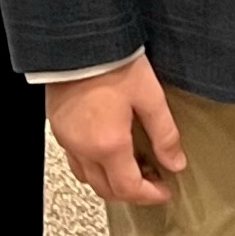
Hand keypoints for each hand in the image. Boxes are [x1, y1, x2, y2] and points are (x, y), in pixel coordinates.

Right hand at [44, 55, 185, 203]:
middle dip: (131, 193)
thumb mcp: (149, 96)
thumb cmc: (111, 62)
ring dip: (111, 182)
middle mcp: (83, 148)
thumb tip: (175, 162)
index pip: (128, 189)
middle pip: (106, 190)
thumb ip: (164, 134)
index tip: (164, 191)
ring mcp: (67, 139)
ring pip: (88, 178)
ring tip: (133, 168)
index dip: (149, 195)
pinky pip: (75, 161)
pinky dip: (94, 167)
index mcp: (107, 144)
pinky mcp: (58, 128)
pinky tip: (108, 151)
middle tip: (153, 182)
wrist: (77, 40)